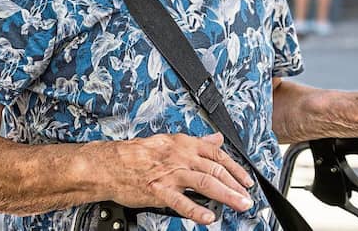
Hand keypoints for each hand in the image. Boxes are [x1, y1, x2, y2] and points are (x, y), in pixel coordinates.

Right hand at [106, 133, 254, 225]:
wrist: (110, 164)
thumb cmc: (136, 154)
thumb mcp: (169, 142)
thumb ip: (196, 143)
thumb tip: (216, 139)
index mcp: (183, 144)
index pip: (217, 155)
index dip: (236, 168)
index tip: (246, 180)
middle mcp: (180, 157)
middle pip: (216, 170)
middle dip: (236, 185)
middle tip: (247, 197)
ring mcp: (171, 174)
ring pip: (205, 183)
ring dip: (226, 195)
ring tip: (239, 204)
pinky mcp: (159, 190)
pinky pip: (181, 202)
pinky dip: (196, 210)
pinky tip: (208, 217)